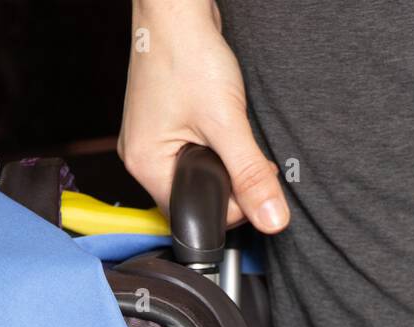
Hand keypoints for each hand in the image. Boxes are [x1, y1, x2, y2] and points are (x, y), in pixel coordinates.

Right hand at [119, 0, 288, 232]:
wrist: (176, 9)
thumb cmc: (186, 53)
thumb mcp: (226, 121)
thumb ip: (250, 175)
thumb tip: (272, 219)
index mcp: (146, 166)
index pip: (192, 212)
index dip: (231, 205)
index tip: (254, 181)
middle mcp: (142, 158)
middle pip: (195, 196)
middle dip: (228, 182)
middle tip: (248, 154)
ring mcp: (151, 141)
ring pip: (197, 175)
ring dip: (224, 164)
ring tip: (232, 133)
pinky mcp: (164, 126)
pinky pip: (193, 153)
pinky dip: (215, 146)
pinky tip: (221, 124)